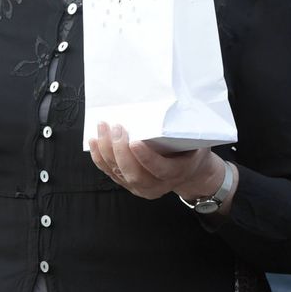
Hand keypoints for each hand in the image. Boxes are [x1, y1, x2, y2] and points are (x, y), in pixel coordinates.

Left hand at [87, 122, 222, 203]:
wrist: (190, 171)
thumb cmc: (191, 149)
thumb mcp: (196, 140)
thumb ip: (185, 129)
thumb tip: (177, 104)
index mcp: (176, 173)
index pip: (159, 169)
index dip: (146, 158)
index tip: (134, 141)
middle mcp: (157, 185)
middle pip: (134, 174)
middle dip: (121, 151)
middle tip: (117, 128)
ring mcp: (140, 187)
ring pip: (119, 173)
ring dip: (107, 151)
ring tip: (102, 129)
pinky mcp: (127, 184)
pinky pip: (110, 173)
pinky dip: (99, 158)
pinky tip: (94, 142)